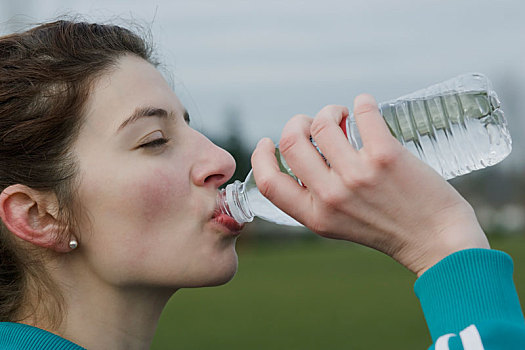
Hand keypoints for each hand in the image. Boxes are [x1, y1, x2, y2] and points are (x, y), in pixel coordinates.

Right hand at [251, 94, 488, 275]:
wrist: (436, 239)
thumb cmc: (388, 228)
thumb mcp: (338, 224)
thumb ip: (316, 197)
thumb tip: (304, 152)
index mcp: (315, 215)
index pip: (268, 183)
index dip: (260, 156)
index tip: (267, 141)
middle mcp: (331, 196)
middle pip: (290, 142)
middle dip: (298, 123)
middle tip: (316, 124)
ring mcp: (357, 175)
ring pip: (323, 122)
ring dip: (330, 110)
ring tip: (345, 116)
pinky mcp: (386, 156)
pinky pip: (362, 112)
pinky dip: (362, 102)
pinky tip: (366, 106)